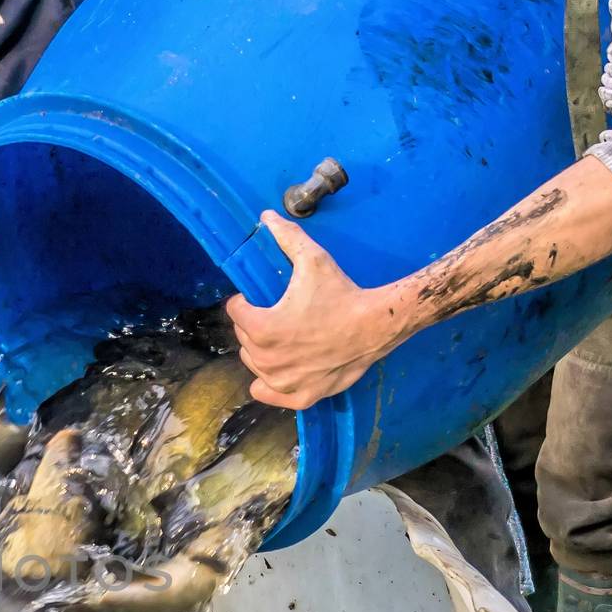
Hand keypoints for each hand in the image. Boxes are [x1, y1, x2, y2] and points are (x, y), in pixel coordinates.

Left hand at [226, 212, 411, 409]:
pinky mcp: (299, 396)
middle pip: (244, 339)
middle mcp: (267, 359)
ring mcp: (282, 381)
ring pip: (254, 364)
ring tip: (282, 337)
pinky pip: (267, 393)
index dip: (246, 302)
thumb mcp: (313, 260)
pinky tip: (280, 367)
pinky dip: (269, 383)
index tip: (258, 298)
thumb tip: (267, 215)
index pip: (235, 313)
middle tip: (277, 314)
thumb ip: (287, 238)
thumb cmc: (342, 293)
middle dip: (254, 325)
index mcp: (263, 327)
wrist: (376, 325)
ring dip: (261, 351)